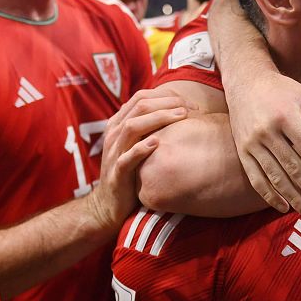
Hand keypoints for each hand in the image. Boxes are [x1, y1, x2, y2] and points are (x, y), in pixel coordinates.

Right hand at [88, 89, 189, 229]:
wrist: (109, 204)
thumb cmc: (131, 173)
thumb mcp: (136, 146)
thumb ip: (149, 129)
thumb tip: (178, 114)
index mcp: (119, 124)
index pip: (141, 98)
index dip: (167, 96)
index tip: (190, 103)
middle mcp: (114, 134)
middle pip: (140, 106)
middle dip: (168, 103)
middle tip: (191, 107)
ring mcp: (114, 152)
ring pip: (133, 126)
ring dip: (158, 118)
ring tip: (181, 116)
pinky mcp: (117, 173)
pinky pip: (127, 158)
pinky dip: (141, 149)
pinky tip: (157, 143)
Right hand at [224, 72, 300, 217]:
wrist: (246, 81)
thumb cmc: (284, 91)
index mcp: (287, 117)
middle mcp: (267, 131)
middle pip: (294, 168)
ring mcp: (252, 143)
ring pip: (275, 177)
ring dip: (293, 198)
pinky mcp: (242, 151)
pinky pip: (256, 178)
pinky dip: (269, 195)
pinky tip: (284, 207)